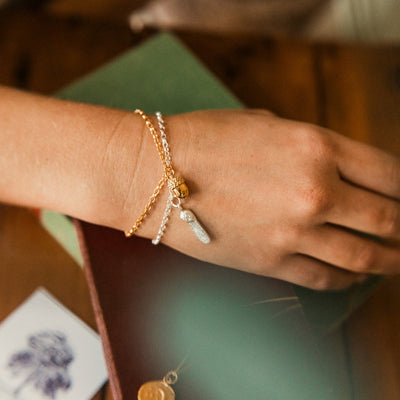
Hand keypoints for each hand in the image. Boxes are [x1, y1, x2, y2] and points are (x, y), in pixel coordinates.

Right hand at [118, 109, 399, 289]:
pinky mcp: (269, 263)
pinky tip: (350, 275)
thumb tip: (335, 167)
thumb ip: (308, 147)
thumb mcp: (265, 125)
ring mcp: (293, 232)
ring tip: (393, 260)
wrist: (153, 174)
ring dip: (386, 261)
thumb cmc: (203, 139)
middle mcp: (314, 191)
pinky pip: (324, 277)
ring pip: (363, 257)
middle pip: (386, 220)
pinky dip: (345, 278)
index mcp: (316, 146)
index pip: (389, 173)